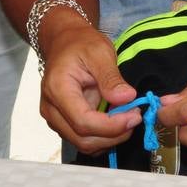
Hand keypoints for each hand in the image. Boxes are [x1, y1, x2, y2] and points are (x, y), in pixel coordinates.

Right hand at [39, 16, 138, 153]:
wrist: (64, 42)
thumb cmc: (80, 43)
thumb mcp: (100, 51)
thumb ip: (112, 77)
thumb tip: (127, 98)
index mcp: (57, 88)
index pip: (83, 121)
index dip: (111, 126)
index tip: (134, 116)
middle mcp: (51, 108)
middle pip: (83, 139)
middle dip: (114, 134)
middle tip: (135, 116)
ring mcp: (55, 118)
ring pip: (85, 144)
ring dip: (110, 138)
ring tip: (126, 116)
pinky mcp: (63, 122)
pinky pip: (85, 140)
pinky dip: (104, 136)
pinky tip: (115, 120)